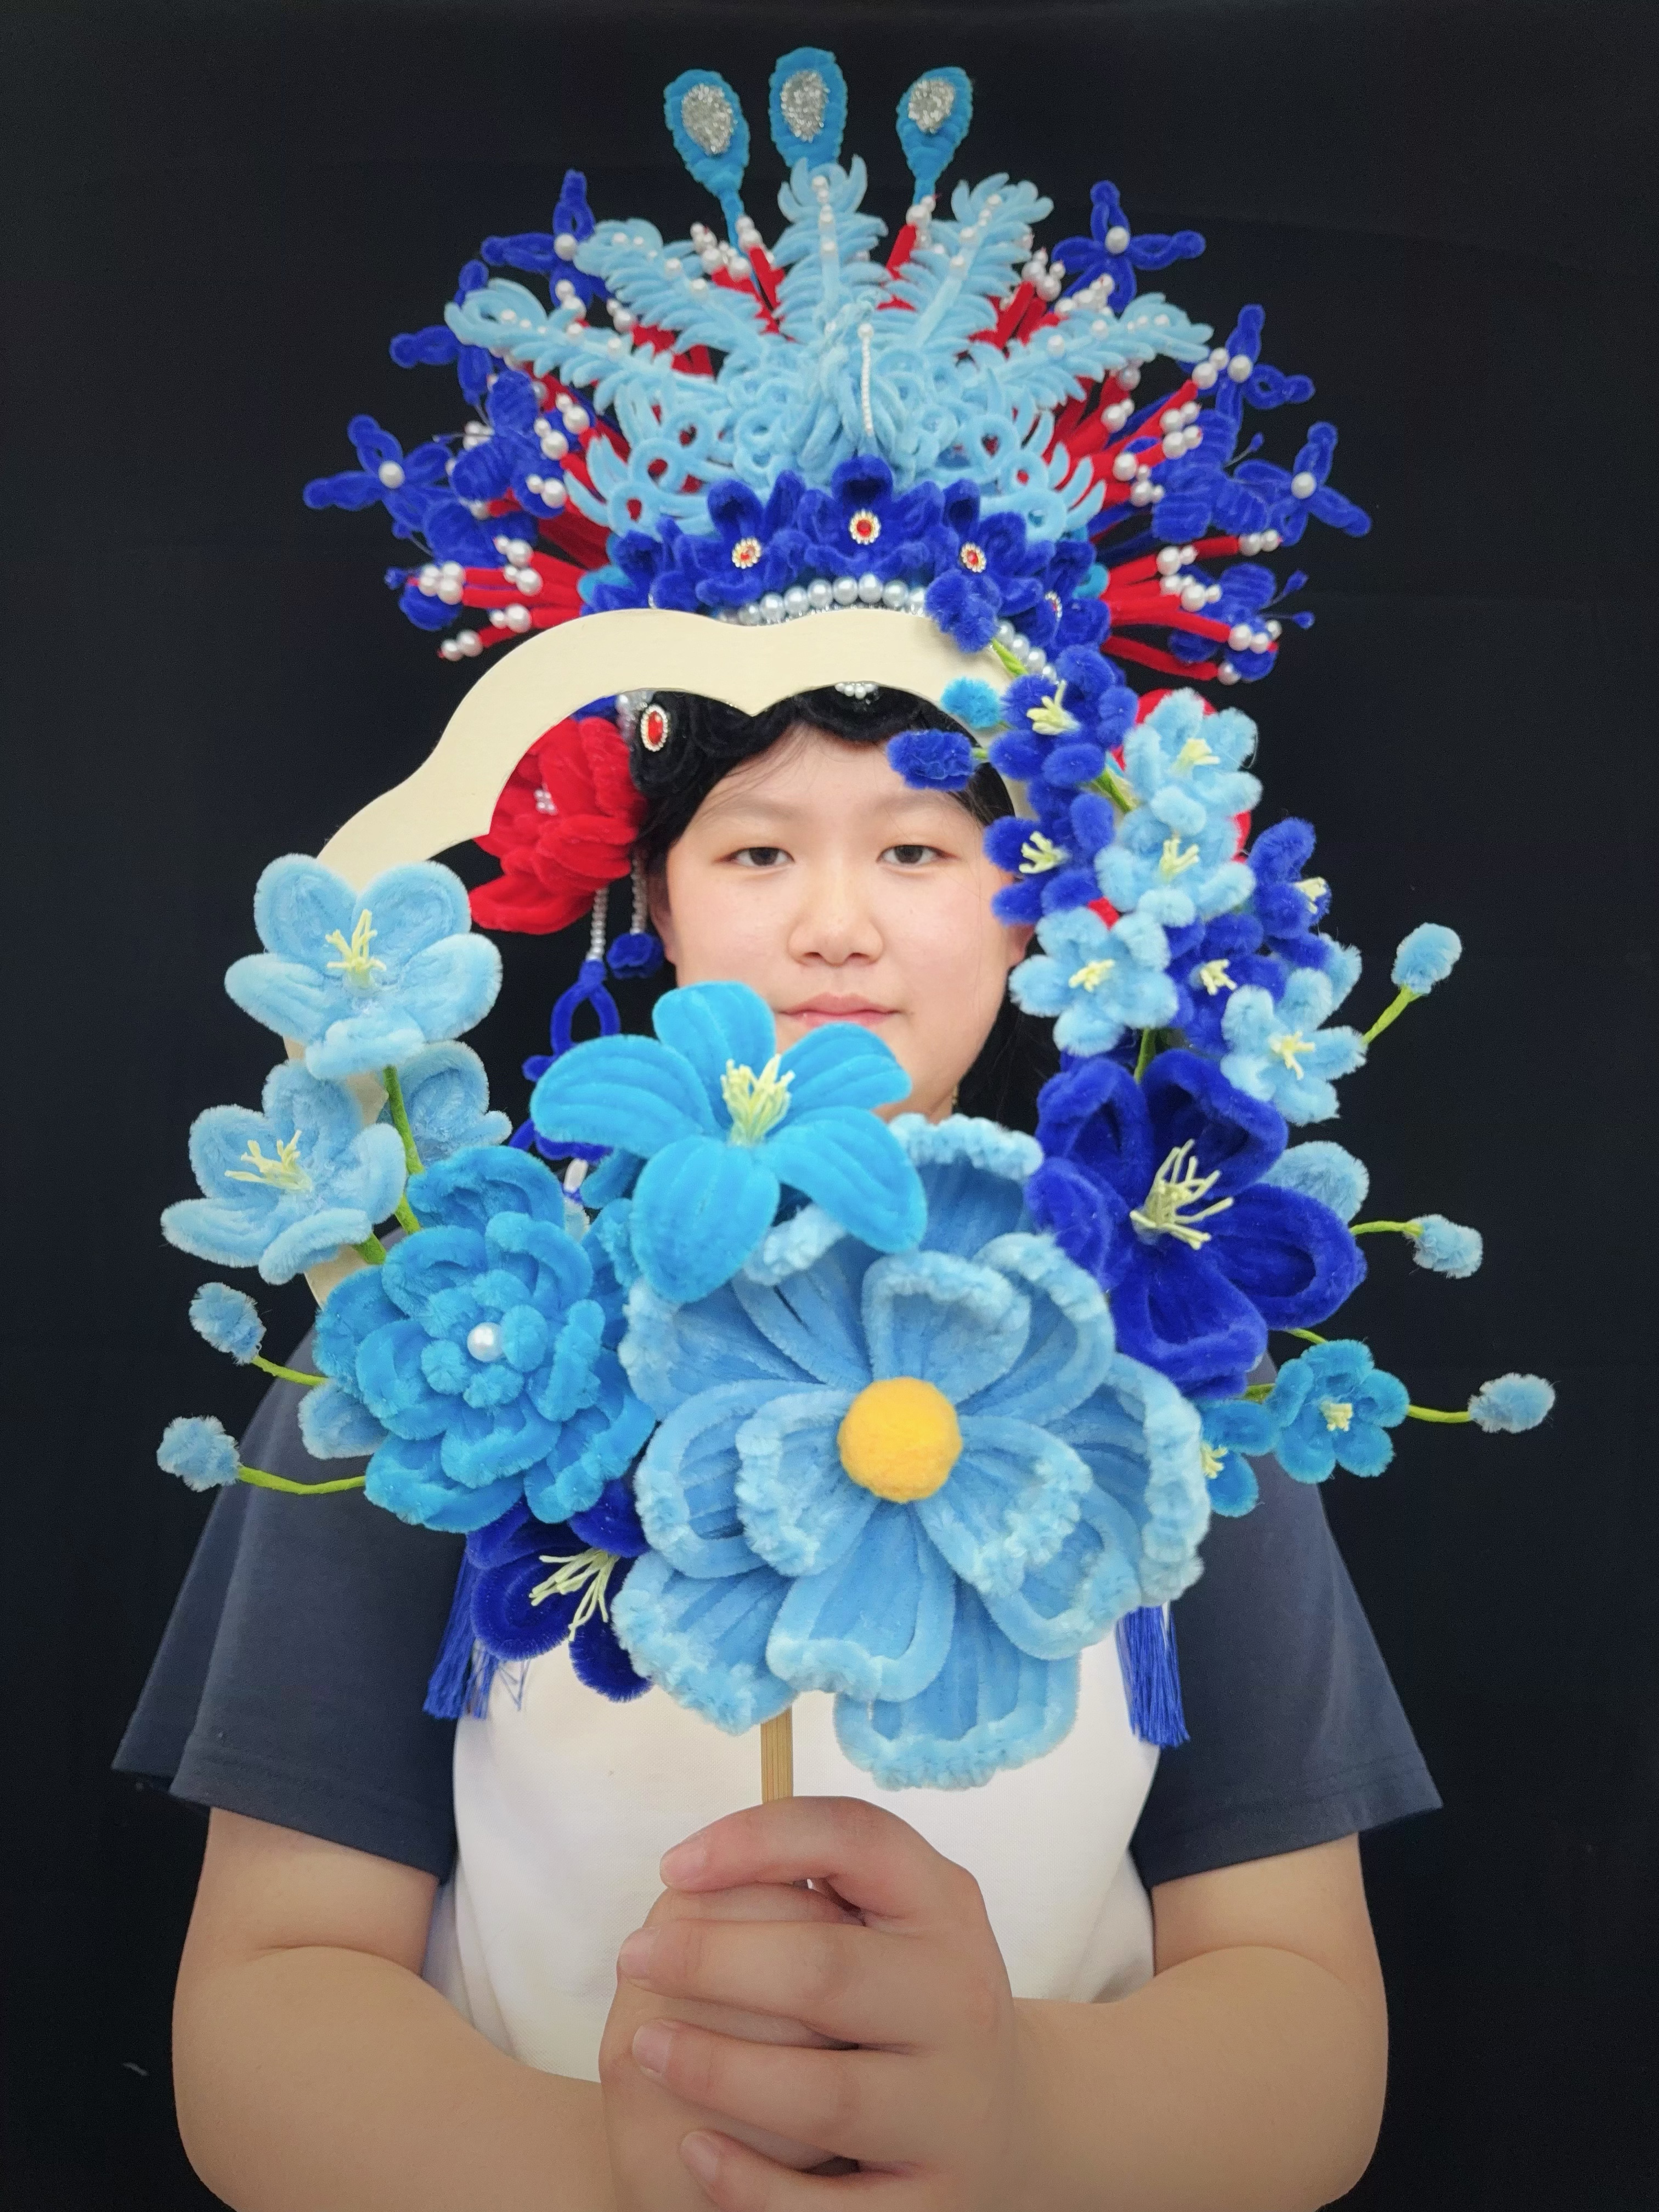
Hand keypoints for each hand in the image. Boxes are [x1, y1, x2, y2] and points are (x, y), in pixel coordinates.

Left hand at [610, 1797, 1033, 2208]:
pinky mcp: (934, 2206)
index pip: (859, 1839)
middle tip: (634, 1956)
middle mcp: (964, 2002)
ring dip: (718, 2069)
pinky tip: (697, 2151)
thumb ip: (805, 1881)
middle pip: (827, 1970)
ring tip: (647, 2044)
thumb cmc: (896, 2000)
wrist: (992, 2124)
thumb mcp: (881, 1918)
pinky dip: (752, 2184)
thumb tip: (693, 1873)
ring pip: (826, 2095)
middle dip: (712, 1961)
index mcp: (946, 1909)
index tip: (672, 1864)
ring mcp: (953, 2112)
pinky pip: (830, 2211)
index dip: (760, 1840)